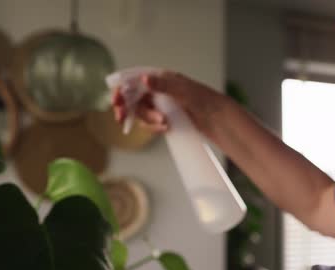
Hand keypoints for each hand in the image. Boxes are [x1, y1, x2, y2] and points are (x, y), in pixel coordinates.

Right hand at [111, 71, 235, 137]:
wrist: (218, 118)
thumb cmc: (205, 100)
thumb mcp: (183, 91)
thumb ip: (163, 85)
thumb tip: (144, 79)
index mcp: (161, 78)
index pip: (134, 80)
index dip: (122, 89)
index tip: (116, 101)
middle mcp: (159, 90)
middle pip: (134, 98)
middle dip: (128, 109)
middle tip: (122, 118)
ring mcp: (161, 105)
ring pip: (142, 113)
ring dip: (148, 119)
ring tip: (163, 123)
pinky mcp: (165, 118)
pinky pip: (151, 123)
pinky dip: (155, 127)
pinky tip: (166, 128)